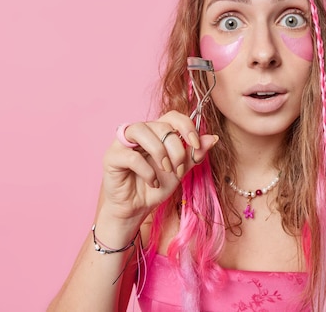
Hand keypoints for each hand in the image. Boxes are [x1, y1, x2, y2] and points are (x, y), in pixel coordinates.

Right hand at [100, 110, 218, 222]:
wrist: (137, 208)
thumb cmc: (156, 186)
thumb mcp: (181, 170)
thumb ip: (194, 154)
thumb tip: (213, 138)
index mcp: (157, 131)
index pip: (172, 116)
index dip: (187, 127)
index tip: (196, 145)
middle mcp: (140, 132)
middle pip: (161, 126)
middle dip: (176, 149)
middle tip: (178, 169)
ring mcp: (123, 142)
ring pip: (142, 130)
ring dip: (160, 152)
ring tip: (166, 171)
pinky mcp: (112, 156)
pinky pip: (131, 155)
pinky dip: (146, 170)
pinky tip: (153, 182)